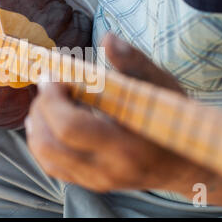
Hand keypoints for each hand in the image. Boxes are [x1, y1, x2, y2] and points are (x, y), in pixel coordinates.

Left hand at [25, 33, 202, 192]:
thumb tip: (107, 37)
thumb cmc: (174, 120)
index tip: (52, 75)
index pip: (70, 128)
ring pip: (46, 158)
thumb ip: (134, 63)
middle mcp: (107, 171)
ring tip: (47, 99)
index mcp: (126, 147)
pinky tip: (46, 120)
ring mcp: (96, 181)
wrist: (184, 163)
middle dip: (41, 109)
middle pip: (50, 145)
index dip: (52, 99)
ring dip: (37, 124)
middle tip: (49, 84)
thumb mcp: (161, 87)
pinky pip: (53, 166)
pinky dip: (42, 140)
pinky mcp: (90, 184)